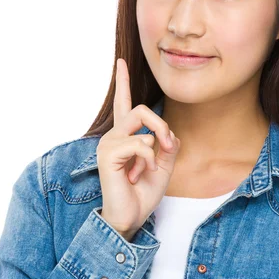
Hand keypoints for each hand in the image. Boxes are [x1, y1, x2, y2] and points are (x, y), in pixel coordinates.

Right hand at [96, 58, 179, 237]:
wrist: (130, 217)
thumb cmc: (142, 193)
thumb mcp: (163, 165)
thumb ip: (167, 145)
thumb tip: (169, 134)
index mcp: (125, 136)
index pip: (124, 103)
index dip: (123, 81)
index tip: (121, 61)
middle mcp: (114, 135)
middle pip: (142, 109)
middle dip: (162, 126)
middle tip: (169, 147)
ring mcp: (109, 143)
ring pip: (143, 123)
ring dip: (157, 146)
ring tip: (148, 168)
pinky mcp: (108, 154)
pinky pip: (141, 144)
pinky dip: (148, 160)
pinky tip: (137, 175)